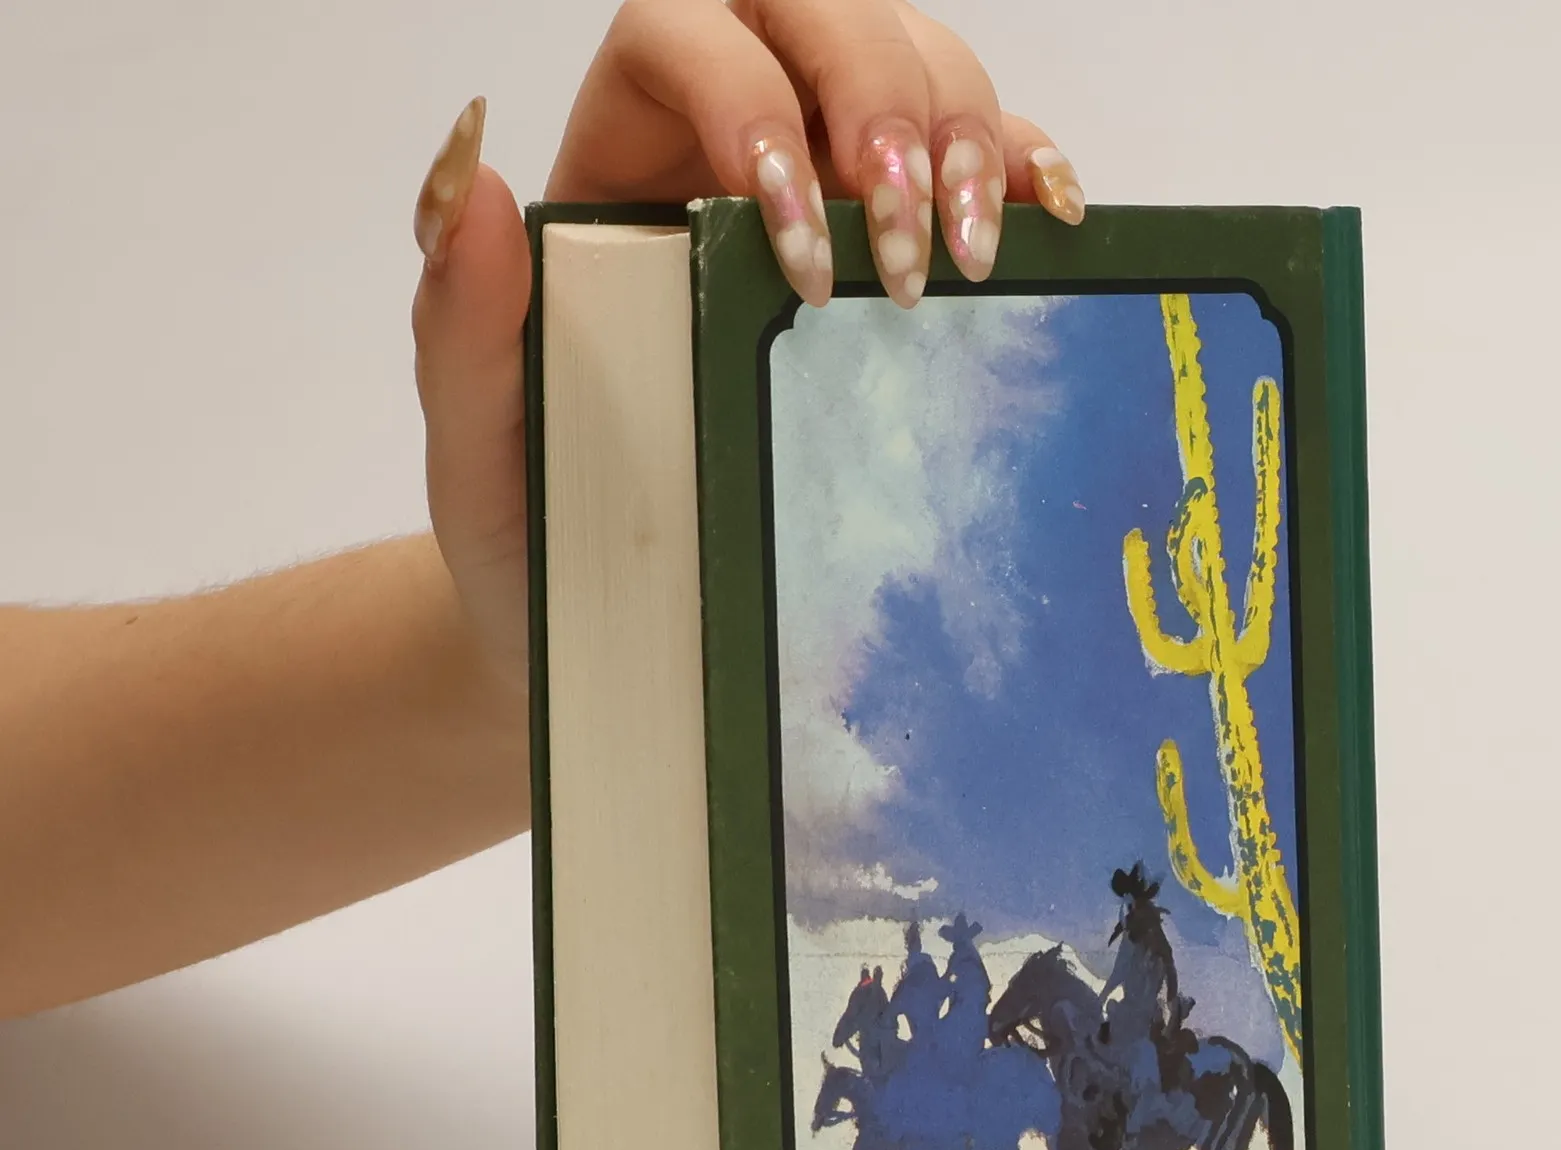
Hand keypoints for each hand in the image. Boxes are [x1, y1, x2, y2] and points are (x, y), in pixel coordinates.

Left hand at [410, 0, 1085, 693]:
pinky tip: (1050, 224)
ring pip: (915, 61)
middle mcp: (729, 144)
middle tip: (902, 252)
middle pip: (820, 17)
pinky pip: (984, 155)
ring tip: (970, 261)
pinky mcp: (906, 244)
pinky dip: (1028, 166)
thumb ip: (458, 323)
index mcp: (619, 161)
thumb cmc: (540, 531)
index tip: (795, 249)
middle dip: (879, 103)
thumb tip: (474, 181)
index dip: (753, 100)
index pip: (685, 36)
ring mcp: (831, 186)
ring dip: (965, 136)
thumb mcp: (478, 444)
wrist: (617, 625)